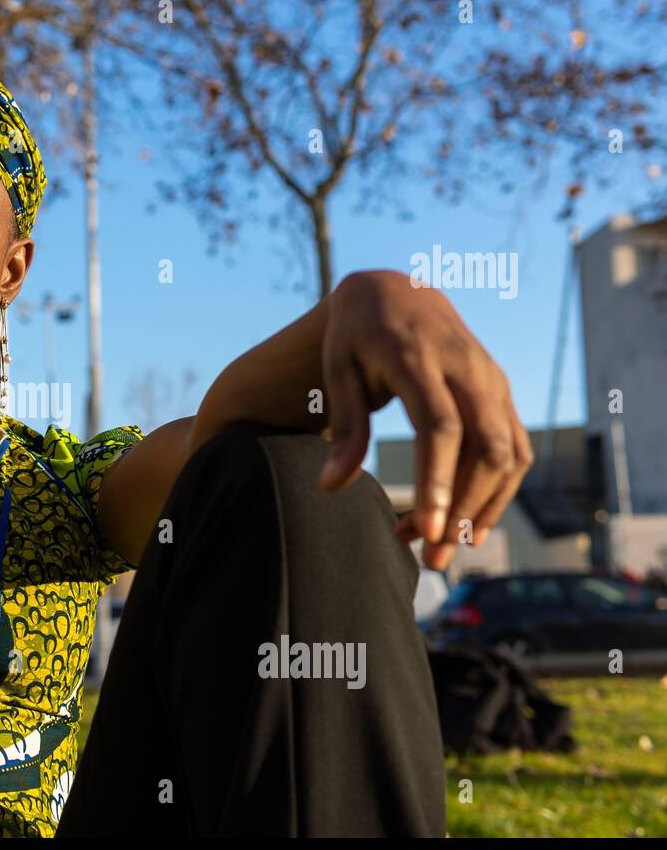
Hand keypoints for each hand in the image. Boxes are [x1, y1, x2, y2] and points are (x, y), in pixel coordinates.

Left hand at [316, 269, 533, 569]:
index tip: (427, 529)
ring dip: (482, 507)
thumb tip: (332, 487)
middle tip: (431, 558)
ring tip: (442, 549)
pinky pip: (516, 447)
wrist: (394, 291)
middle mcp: (466, 366)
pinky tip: (471, 526)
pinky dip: (500, 491)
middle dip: (463, 507)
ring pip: (508, 452)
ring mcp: (491, 378)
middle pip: (484, 446)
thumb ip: (345, 427)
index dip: (436, 479)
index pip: (440, 425)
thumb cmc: (356, 337)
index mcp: (417, 357)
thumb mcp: (337, 370)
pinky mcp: (502, 391)